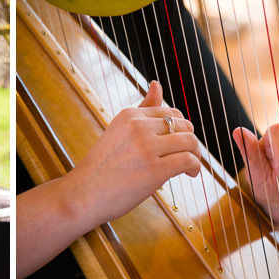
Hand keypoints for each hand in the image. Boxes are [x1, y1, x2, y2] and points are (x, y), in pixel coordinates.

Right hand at [67, 80, 202, 223]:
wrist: (82, 195)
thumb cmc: (101, 168)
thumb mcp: (119, 131)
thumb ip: (142, 110)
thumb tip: (156, 84)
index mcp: (129, 115)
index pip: (171, 113)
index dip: (181, 129)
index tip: (179, 144)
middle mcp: (138, 127)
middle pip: (184, 125)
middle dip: (190, 141)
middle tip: (189, 157)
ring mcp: (146, 147)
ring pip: (189, 142)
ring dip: (196, 155)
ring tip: (192, 167)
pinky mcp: (154, 169)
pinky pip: (188, 160)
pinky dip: (195, 167)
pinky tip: (190, 174)